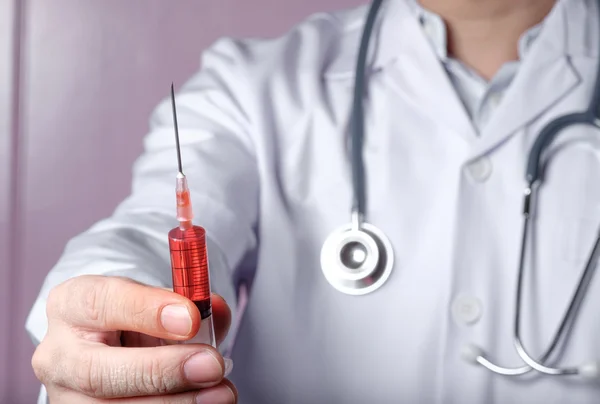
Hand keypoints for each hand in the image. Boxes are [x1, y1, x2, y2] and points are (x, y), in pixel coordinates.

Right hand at [32, 275, 236, 402]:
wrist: (111, 349)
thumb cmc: (135, 322)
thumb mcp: (156, 302)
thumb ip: (188, 304)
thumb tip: (215, 311)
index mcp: (71, 306)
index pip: (102, 303)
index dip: (147, 310)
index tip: (191, 318)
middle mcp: (59, 355)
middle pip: (99, 372)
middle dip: (162, 371)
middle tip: (212, 365)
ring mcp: (65, 397)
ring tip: (220, 393)